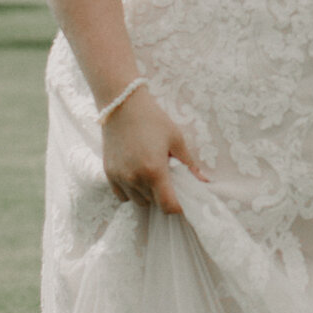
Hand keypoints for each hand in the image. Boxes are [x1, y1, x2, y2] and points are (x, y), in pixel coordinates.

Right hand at [100, 87, 206, 213]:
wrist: (122, 104)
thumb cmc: (153, 119)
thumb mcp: (176, 139)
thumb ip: (190, 164)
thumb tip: (204, 181)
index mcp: (155, 171)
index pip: (168, 205)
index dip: (178, 207)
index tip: (184, 200)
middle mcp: (135, 178)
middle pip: (154, 203)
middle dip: (164, 195)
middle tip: (169, 179)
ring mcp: (120, 177)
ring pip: (138, 200)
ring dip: (148, 194)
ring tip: (152, 174)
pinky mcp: (108, 173)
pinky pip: (122, 195)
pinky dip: (132, 191)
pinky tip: (137, 174)